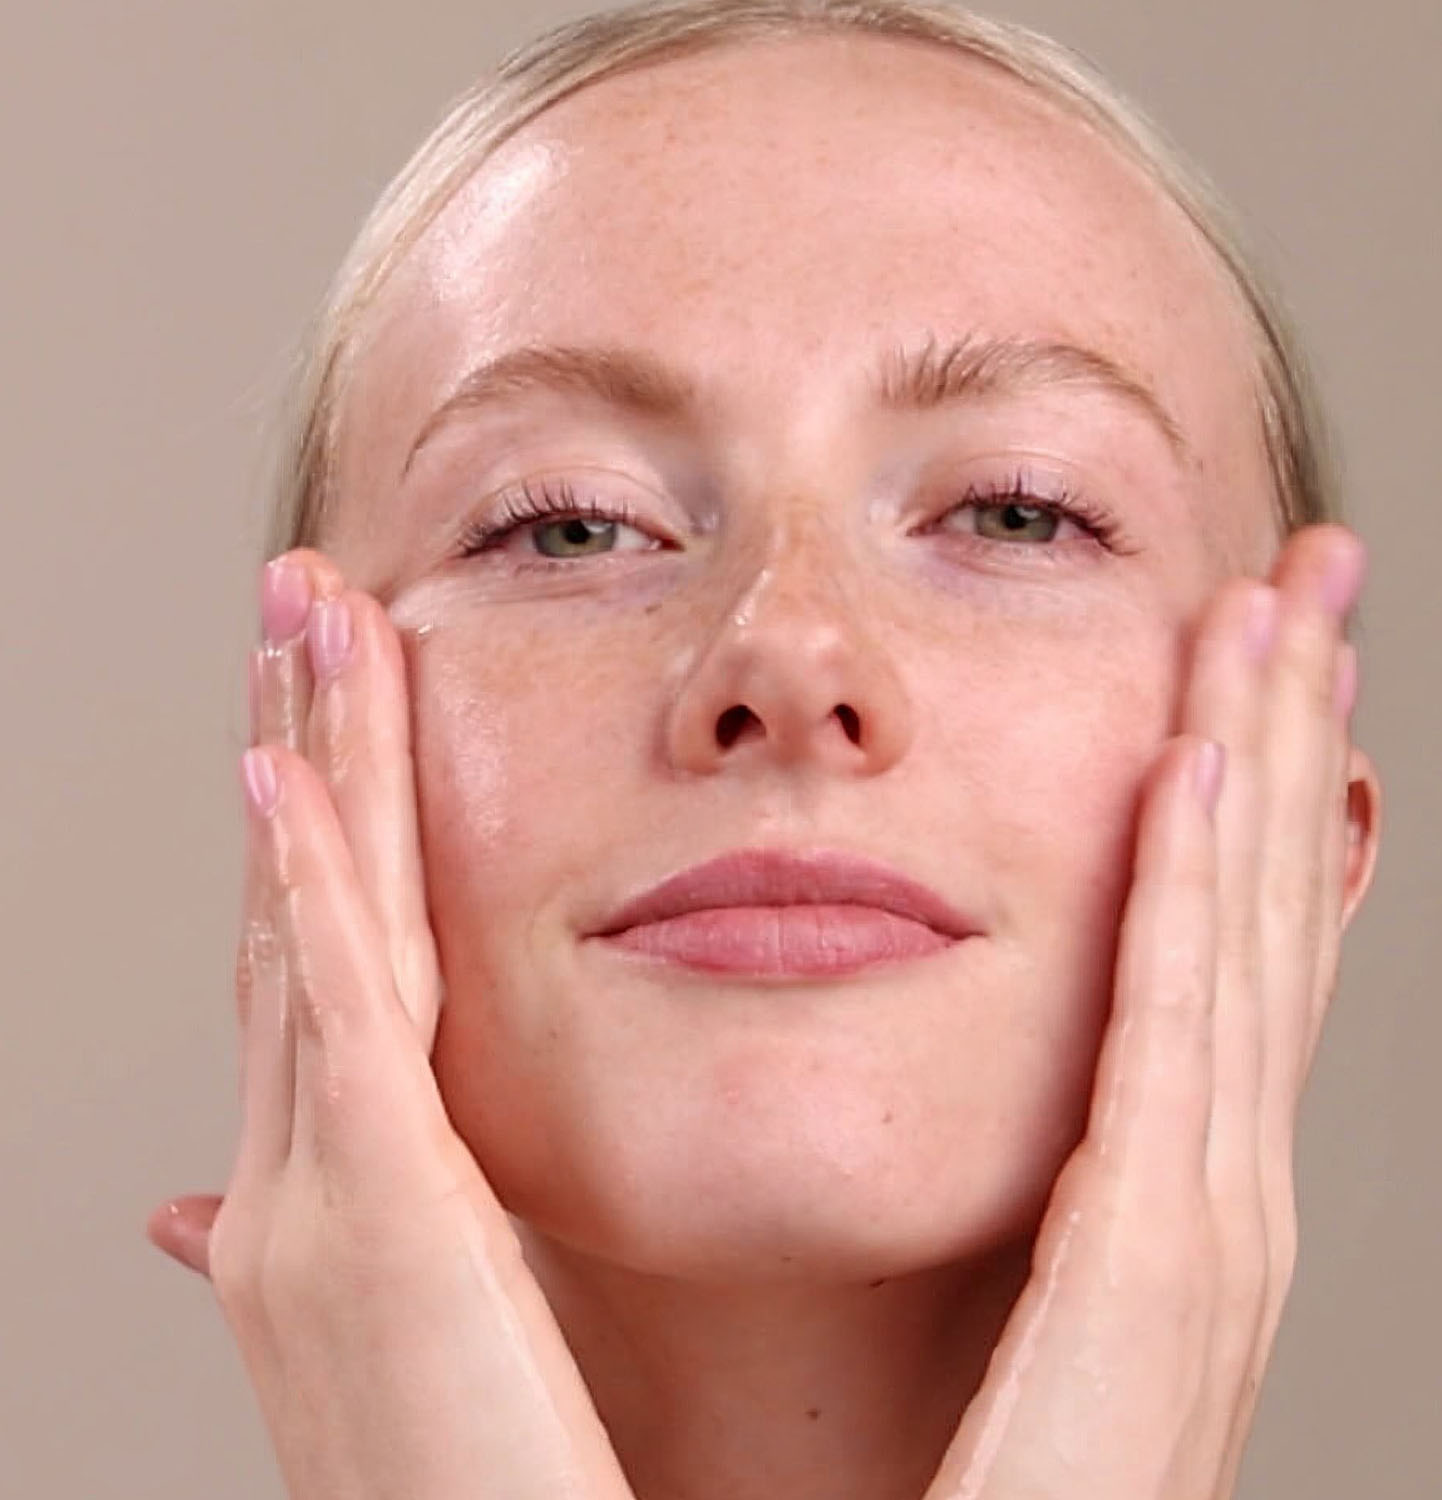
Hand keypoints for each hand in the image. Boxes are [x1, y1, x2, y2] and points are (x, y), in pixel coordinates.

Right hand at [145, 552, 633, 1499]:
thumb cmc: (465, 1480)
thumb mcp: (391, 1338)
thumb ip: (329, 1239)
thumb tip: (190, 1203)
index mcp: (316, 1196)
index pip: (310, 970)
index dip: (306, 830)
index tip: (318, 709)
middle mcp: (286, 1177)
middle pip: (296, 915)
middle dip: (297, 747)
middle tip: (300, 607)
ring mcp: (312, 1195)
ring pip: (308, 928)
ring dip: (306, 763)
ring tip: (304, 625)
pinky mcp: (377, 1217)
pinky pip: (338, 1019)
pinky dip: (308, 892)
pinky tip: (288, 782)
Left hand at [924, 524, 1376, 1499]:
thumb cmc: (980, 1486)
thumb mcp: (1006, 1296)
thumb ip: (1018, 1187)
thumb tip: (983, 1077)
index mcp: (1177, 1189)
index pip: (1227, 948)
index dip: (1253, 794)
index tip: (1250, 660)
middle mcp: (1218, 1188)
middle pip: (1263, 913)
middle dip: (1292, 736)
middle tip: (1308, 582)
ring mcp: (1208, 1227)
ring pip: (1244, 939)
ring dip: (1266, 765)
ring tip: (1281, 616)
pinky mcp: (1154, 1268)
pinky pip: (1175, 1033)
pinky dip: (1194, 896)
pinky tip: (1198, 769)